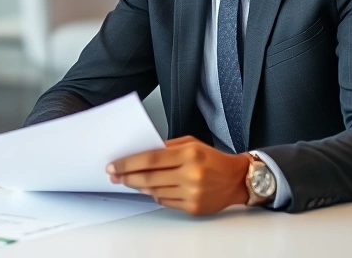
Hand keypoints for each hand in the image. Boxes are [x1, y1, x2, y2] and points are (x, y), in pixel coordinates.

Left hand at [106, 136, 249, 215]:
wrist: (237, 179)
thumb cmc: (213, 159)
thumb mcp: (191, 143)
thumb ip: (166, 147)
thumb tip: (140, 152)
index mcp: (189, 154)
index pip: (150, 159)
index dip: (128, 163)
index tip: (114, 165)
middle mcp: (191, 174)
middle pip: (149, 178)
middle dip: (127, 177)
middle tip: (115, 176)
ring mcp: (192, 193)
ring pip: (154, 192)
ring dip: (139, 187)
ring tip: (130, 181)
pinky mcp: (193, 208)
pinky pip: (165, 202)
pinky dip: (155, 195)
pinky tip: (152, 189)